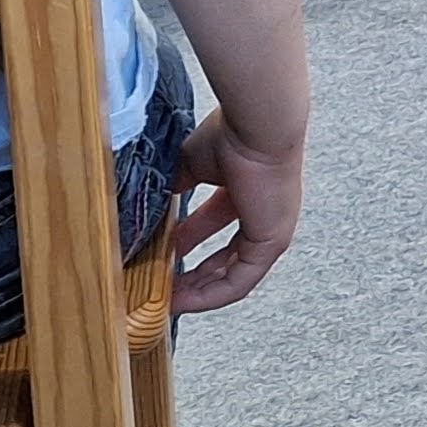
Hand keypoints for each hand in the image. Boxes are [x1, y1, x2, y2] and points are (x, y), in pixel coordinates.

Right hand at [167, 111, 302, 312]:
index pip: (218, 223)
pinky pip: (238, 282)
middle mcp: (265, 214)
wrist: (256, 125)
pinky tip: (182, 301)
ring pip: (232, 274)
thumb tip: (154, 202)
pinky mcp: (272, 244)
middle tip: (162, 286)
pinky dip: (209, 295)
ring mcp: (272, 231)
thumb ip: (177, 184)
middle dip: (193, 273)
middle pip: (226, 255)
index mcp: (248, 190)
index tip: (161, 254)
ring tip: (167, 301)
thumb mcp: (193, 164)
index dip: (189, 241)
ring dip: (198, 290)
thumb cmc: (232, 133)